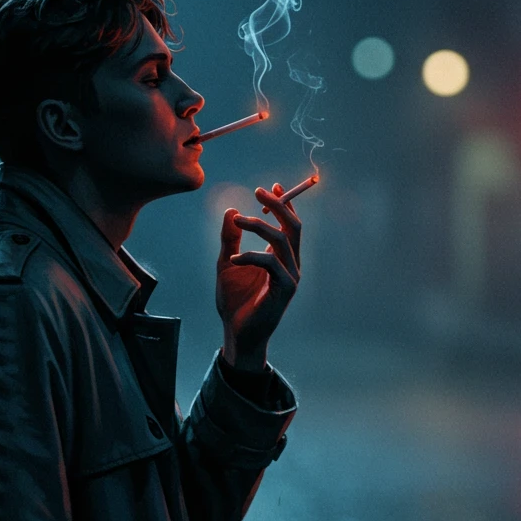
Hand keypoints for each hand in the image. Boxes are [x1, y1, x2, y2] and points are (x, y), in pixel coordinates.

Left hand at [216, 182, 301, 368]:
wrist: (236, 333)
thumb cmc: (235, 301)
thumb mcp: (226, 262)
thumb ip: (229, 239)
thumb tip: (230, 211)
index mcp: (280, 258)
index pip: (288, 225)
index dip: (283, 204)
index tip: (271, 187)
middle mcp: (290, 265)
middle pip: (293, 227)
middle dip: (279, 206)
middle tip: (259, 192)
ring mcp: (290, 277)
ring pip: (282, 240)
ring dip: (259, 226)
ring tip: (238, 222)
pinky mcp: (284, 290)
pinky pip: (271, 263)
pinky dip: (251, 256)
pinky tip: (232, 259)